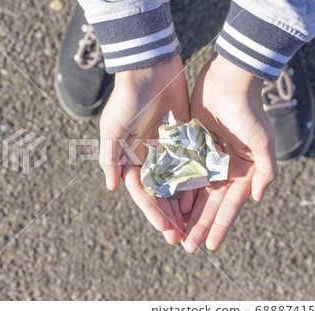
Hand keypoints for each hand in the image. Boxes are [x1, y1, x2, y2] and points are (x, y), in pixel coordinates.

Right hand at [99, 54, 191, 244]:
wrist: (151, 68)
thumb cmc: (127, 98)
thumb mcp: (112, 128)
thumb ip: (110, 157)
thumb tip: (112, 188)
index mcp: (130, 158)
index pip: (142, 192)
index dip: (152, 212)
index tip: (164, 229)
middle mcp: (148, 158)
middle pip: (159, 193)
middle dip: (168, 215)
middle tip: (180, 237)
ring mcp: (167, 150)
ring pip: (176, 184)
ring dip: (182, 205)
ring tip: (192, 224)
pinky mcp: (183, 139)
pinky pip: (190, 165)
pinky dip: (195, 182)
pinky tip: (203, 198)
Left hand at [182, 53, 277, 251]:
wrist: (227, 80)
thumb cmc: (246, 109)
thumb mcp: (261, 140)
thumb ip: (265, 170)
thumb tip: (258, 198)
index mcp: (241, 171)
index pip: (228, 205)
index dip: (219, 226)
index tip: (211, 246)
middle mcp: (223, 169)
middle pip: (208, 204)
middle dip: (199, 225)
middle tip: (188, 246)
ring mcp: (205, 159)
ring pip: (193, 192)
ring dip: (186, 212)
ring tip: (176, 232)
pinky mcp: (190, 147)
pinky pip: (181, 173)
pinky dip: (176, 190)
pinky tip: (168, 205)